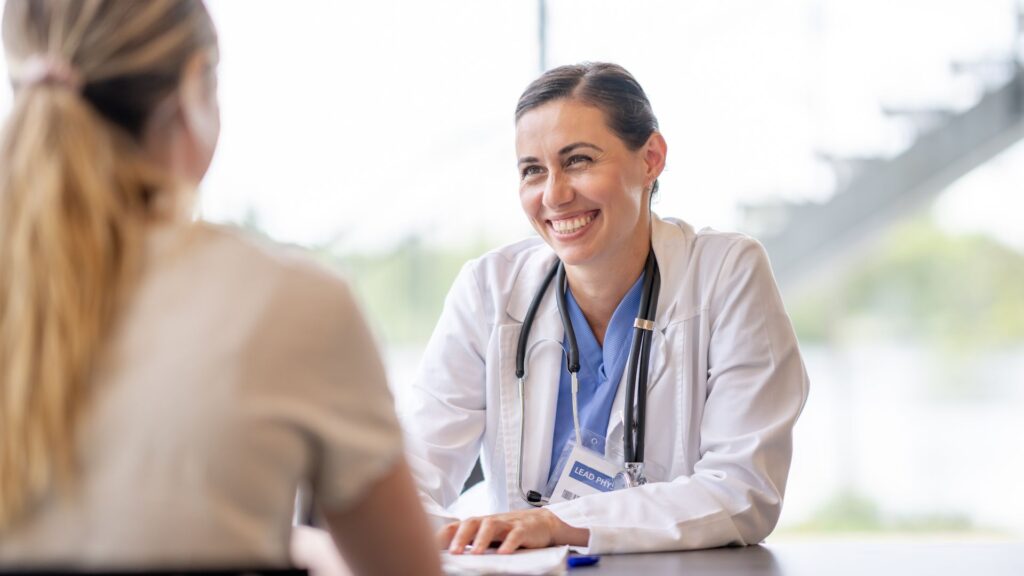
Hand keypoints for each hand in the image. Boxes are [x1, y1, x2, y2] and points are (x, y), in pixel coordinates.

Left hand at [438, 508, 588, 554]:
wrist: (541, 522)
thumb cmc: (509, 532)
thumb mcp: (488, 537)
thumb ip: (471, 543)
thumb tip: (447, 559)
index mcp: (477, 524)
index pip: (455, 526)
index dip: (443, 536)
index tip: (432, 548)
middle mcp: (489, 521)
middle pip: (471, 522)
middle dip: (461, 537)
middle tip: (454, 553)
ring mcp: (506, 523)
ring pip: (491, 525)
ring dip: (482, 539)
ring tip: (477, 554)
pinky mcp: (523, 529)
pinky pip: (515, 534)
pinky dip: (509, 544)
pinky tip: (504, 554)